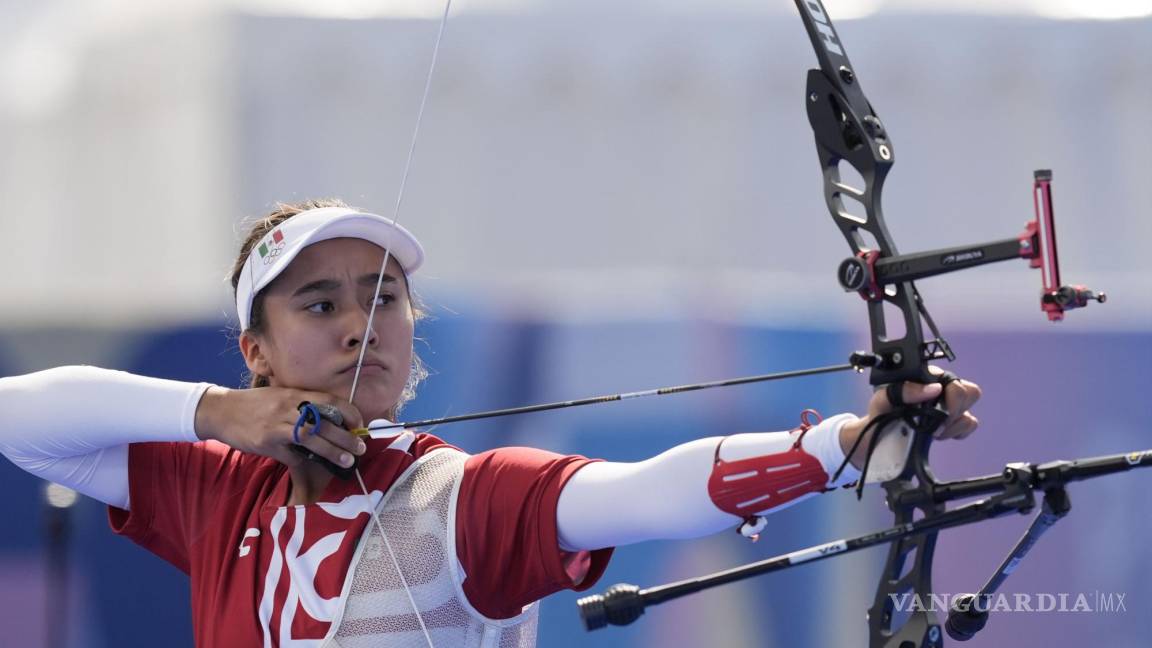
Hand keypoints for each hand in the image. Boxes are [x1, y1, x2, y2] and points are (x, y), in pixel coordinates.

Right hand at [194, 386, 365, 467]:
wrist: (222, 410)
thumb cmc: (256, 405)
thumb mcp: (281, 396)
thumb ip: (303, 406)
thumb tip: (331, 423)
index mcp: (295, 394)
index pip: (330, 400)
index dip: (349, 412)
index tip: (360, 424)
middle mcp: (288, 407)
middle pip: (325, 422)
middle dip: (346, 437)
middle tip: (361, 447)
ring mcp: (277, 424)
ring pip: (312, 438)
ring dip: (333, 451)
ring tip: (348, 460)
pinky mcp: (266, 441)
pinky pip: (290, 455)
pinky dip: (302, 461)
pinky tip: (308, 464)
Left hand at [840, 368, 982, 469]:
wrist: (877, 436)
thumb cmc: (880, 413)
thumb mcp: (883, 400)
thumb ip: (903, 391)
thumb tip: (933, 389)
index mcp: (927, 376)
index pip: (954, 380)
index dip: (949, 397)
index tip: (933, 412)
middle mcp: (942, 387)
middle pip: (970, 393)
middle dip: (953, 412)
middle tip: (933, 424)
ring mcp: (950, 405)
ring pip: (969, 412)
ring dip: (952, 426)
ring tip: (932, 430)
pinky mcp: (954, 421)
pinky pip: (970, 424)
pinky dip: (956, 432)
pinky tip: (938, 434)